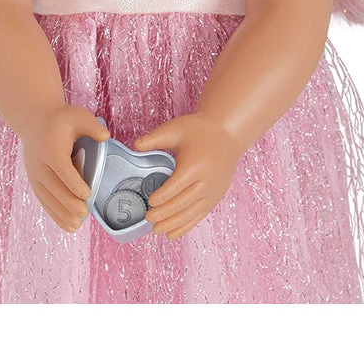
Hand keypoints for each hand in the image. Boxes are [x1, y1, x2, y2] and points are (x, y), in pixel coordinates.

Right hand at [19, 105, 108, 232]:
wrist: (34, 120)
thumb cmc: (60, 119)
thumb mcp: (77, 116)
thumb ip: (93, 127)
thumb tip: (106, 137)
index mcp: (52, 149)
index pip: (62, 169)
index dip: (74, 183)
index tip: (86, 195)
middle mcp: (40, 164)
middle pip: (54, 187)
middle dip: (68, 203)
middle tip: (84, 215)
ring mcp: (35, 174)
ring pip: (47, 198)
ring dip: (61, 213)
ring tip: (76, 226)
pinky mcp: (34, 181)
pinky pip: (44, 200)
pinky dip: (54, 213)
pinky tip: (66, 225)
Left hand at [133, 113, 243, 239]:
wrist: (228, 133)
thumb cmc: (200, 130)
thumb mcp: (175, 128)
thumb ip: (154, 139)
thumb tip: (135, 146)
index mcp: (194, 166)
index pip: (174, 187)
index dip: (161, 198)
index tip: (149, 202)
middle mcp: (206, 182)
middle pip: (181, 204)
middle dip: (163, 214)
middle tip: (148, 218)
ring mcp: (213, 192)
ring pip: (190, 213)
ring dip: (173, 224)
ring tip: (157, 231)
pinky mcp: (216, 197)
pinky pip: (200, 215)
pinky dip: (186, 226)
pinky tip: (173, 234)